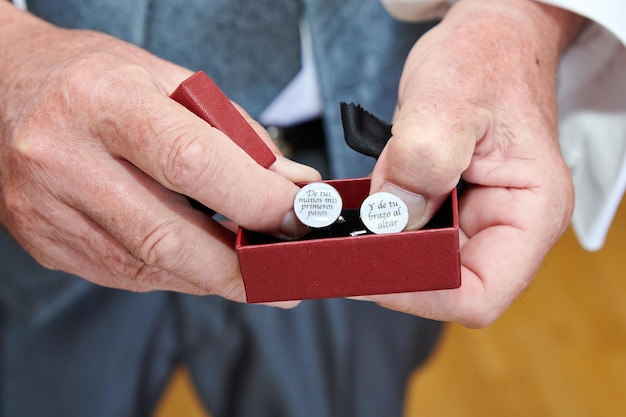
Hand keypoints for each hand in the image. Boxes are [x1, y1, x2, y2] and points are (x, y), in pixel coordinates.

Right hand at [0, 5, 319, 299]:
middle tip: (282, 275)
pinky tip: (196, 257)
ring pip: (150, 267)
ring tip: (246, 265)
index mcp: (102, 102)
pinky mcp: (47, 244)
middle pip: (168, 237)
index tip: (297, 217)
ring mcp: (49, 210)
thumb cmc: (93, 79)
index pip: (191, 162)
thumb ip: (234, 135)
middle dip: (239, 268)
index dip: (255, 199)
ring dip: (211, 275)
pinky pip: (128, 275)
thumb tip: (290, 185)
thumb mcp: (168, 81)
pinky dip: (176, 272)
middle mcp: (65, 159)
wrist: (4, 88)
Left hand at [367, 0, 583, 326]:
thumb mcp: (448, 99)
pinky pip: (413, 234)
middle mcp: (508, 226)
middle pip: (446, 285)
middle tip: (347, 241)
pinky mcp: (451, 208)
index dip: (421, 292)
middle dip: (394, 264)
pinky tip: (372, 195)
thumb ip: (422, 161)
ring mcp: (478, 219)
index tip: (369, 268)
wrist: (486, 40)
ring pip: (423, 262)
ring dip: (387, 240)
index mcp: (531, 212)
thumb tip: (390, 220)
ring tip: (367, 200)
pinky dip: (385, 222)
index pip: (480, 293)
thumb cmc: (482, 59)